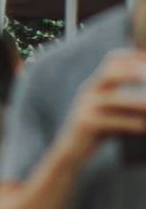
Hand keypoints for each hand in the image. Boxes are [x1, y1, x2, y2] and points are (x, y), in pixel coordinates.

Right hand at [56, 50, 145, 167]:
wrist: (70, 152)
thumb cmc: (96, 131)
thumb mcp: (108, 110)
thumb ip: (123, 100)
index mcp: (95, 84)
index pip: (111, 60)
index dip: (132, 56)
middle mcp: (88, 91)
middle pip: (110, 71)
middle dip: (132, 72)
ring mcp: (85, 107)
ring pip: (114, 99)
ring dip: (138, 101)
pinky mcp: (86, 124)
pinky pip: (111, 121)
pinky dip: (129, 122)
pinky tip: (143, 126)